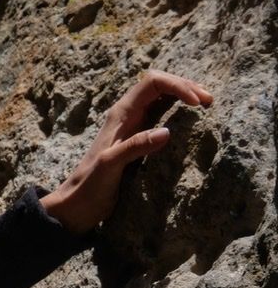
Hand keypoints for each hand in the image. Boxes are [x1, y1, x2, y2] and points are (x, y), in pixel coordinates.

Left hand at [41, 70, 213, 234]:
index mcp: (121, 114)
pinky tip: (192, 121)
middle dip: (186, 87)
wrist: (76, 204)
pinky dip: (179, 113)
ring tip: (207, 105)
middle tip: (210, 101)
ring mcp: (133, 126)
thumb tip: (167, 131)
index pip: (153, 83)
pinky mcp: (138, 139)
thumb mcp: (111, 165)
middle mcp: (127, 115)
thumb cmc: (89, 185)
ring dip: (185, 96)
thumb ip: (135, 147)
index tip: (197, 103)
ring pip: (162, 99)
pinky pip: (161, 116)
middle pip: (160, 85)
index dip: (177, 86)